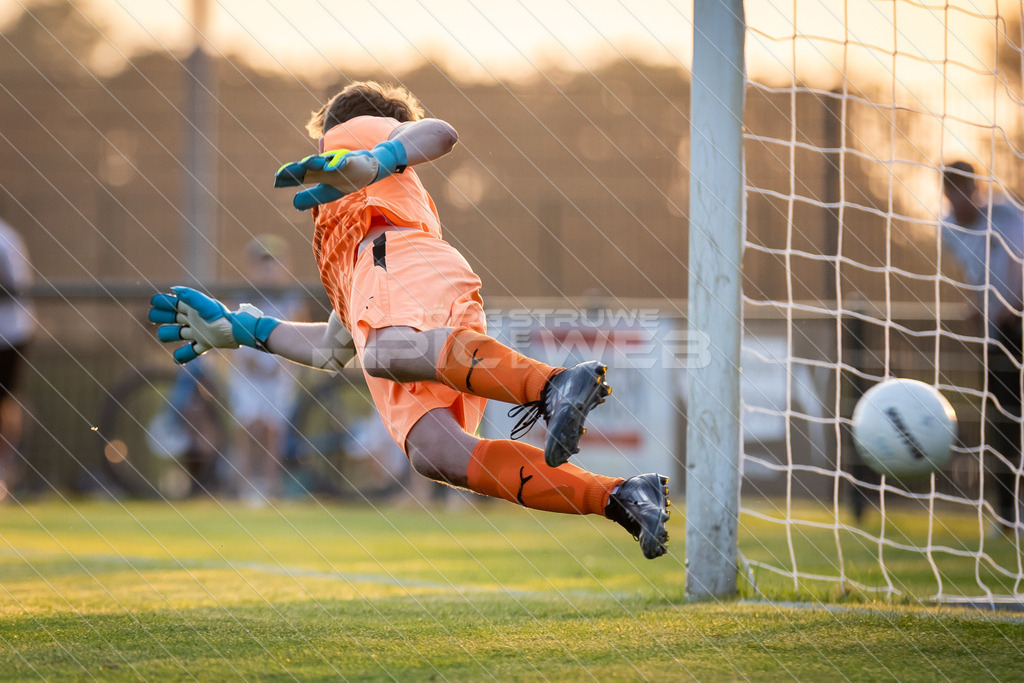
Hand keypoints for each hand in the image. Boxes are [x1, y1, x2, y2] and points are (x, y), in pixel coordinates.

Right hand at [148, 286, 281, 363]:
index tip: (156, 304)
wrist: (236, 332)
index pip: (169, 302)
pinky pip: (188, 352)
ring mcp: (196, 332)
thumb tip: (174, 289)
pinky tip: (177, 358)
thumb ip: (191, 297)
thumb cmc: (221, 317)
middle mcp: (191, 319)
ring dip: (169, 335)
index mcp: (191, 307)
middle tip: (163, 319)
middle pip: (167, 318)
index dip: (161, 302)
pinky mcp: (203, 344)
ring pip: (174, 334)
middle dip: (160, 317)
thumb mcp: (206, 306)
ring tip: (181, 334)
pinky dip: (182, 356)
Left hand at [274, 140, 406, 209]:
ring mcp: (337, 162)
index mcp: (319, 174)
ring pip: (323, 161)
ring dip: (312, 163)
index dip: (288, 178)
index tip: (276, 181)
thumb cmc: (347, 178)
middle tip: (281, 173)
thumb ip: (312, 196)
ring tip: (302, 164)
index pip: (300, 175)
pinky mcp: (351, 160)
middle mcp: (325, 166)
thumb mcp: (329, 192)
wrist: (370, 168)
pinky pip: (343, 161)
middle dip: (295, 170)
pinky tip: (329, 168)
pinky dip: (336, 163)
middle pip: (307, 167)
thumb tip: (294, 204)